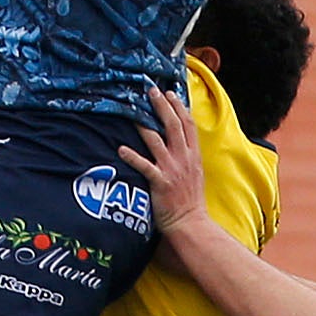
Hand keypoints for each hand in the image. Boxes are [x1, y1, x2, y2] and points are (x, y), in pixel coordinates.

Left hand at [120, 83, 208, 243]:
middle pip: (173, 126)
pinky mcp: (160, 183)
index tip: (170, 93)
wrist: (191, 224)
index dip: (179, 107)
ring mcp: (172, 170)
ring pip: (157, 141)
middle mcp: (184, 159)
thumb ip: (188, 155)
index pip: (188, 125)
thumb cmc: (190, 200)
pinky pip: (144, 166)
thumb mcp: (195, 173)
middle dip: (162, 106)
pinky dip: (132, 157)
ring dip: (144, 124)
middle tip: (151, 91)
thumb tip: (179, 141)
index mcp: (193, 156)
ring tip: (132, 110)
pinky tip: (120, 148)